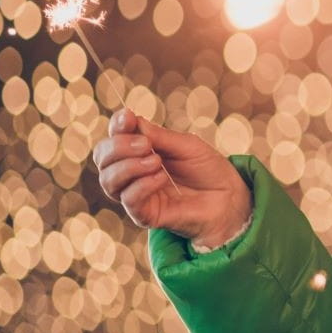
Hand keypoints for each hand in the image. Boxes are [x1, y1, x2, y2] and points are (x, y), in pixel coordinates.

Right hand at [91, 110, 252, 246]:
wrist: (229, 198)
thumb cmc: (208, 169)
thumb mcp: (187, 145)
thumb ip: (159, 136)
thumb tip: (132, 119)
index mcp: (139, 152)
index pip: (113, 137)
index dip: (117, 126)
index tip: (128, 118)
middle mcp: (131, 173)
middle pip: (102, 158)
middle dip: (118, 147)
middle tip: (146, 145)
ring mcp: (136, 194)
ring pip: (108, 180)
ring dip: (129, 166)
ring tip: (157, 162)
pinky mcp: (145, 214)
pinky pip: (129, 200)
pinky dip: (142, 185)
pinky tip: (161, 178)